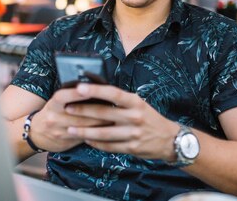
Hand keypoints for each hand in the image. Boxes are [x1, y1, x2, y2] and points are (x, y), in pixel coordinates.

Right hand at [29, 86, 112, 152]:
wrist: (36, 133)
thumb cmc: (52, 111)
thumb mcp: (56, 102)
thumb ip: (70, 96)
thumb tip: (92, 88)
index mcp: (53, 104)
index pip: (63, 97)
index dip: (75, 93)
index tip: (88, 88)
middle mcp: (55, 118)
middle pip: (79, 114)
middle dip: (97, 109)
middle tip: (114, 105)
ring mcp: (60, 132)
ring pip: (84, 127)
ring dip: (101, 122)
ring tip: (115, 116)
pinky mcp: (67, 142)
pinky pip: (85, 137)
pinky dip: (97, 132)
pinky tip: (107, 129)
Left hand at [64, 83, 179, 160]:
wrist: (170, 139)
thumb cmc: (150, 117)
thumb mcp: (139, 103)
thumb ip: (121, 100)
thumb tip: (97, 92)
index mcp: (135, 102)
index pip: (113, 93)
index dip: (95, 90)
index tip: (79, 88)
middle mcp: (134, 117)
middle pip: (104, 113)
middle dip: (83, 111)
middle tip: (67, 108)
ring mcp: (133, 133)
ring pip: (103, 133)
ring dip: (85, 131)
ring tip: (70, 129)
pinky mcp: (131, 148)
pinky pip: (109, 146)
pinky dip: (96, 143)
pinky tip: (86, 139)